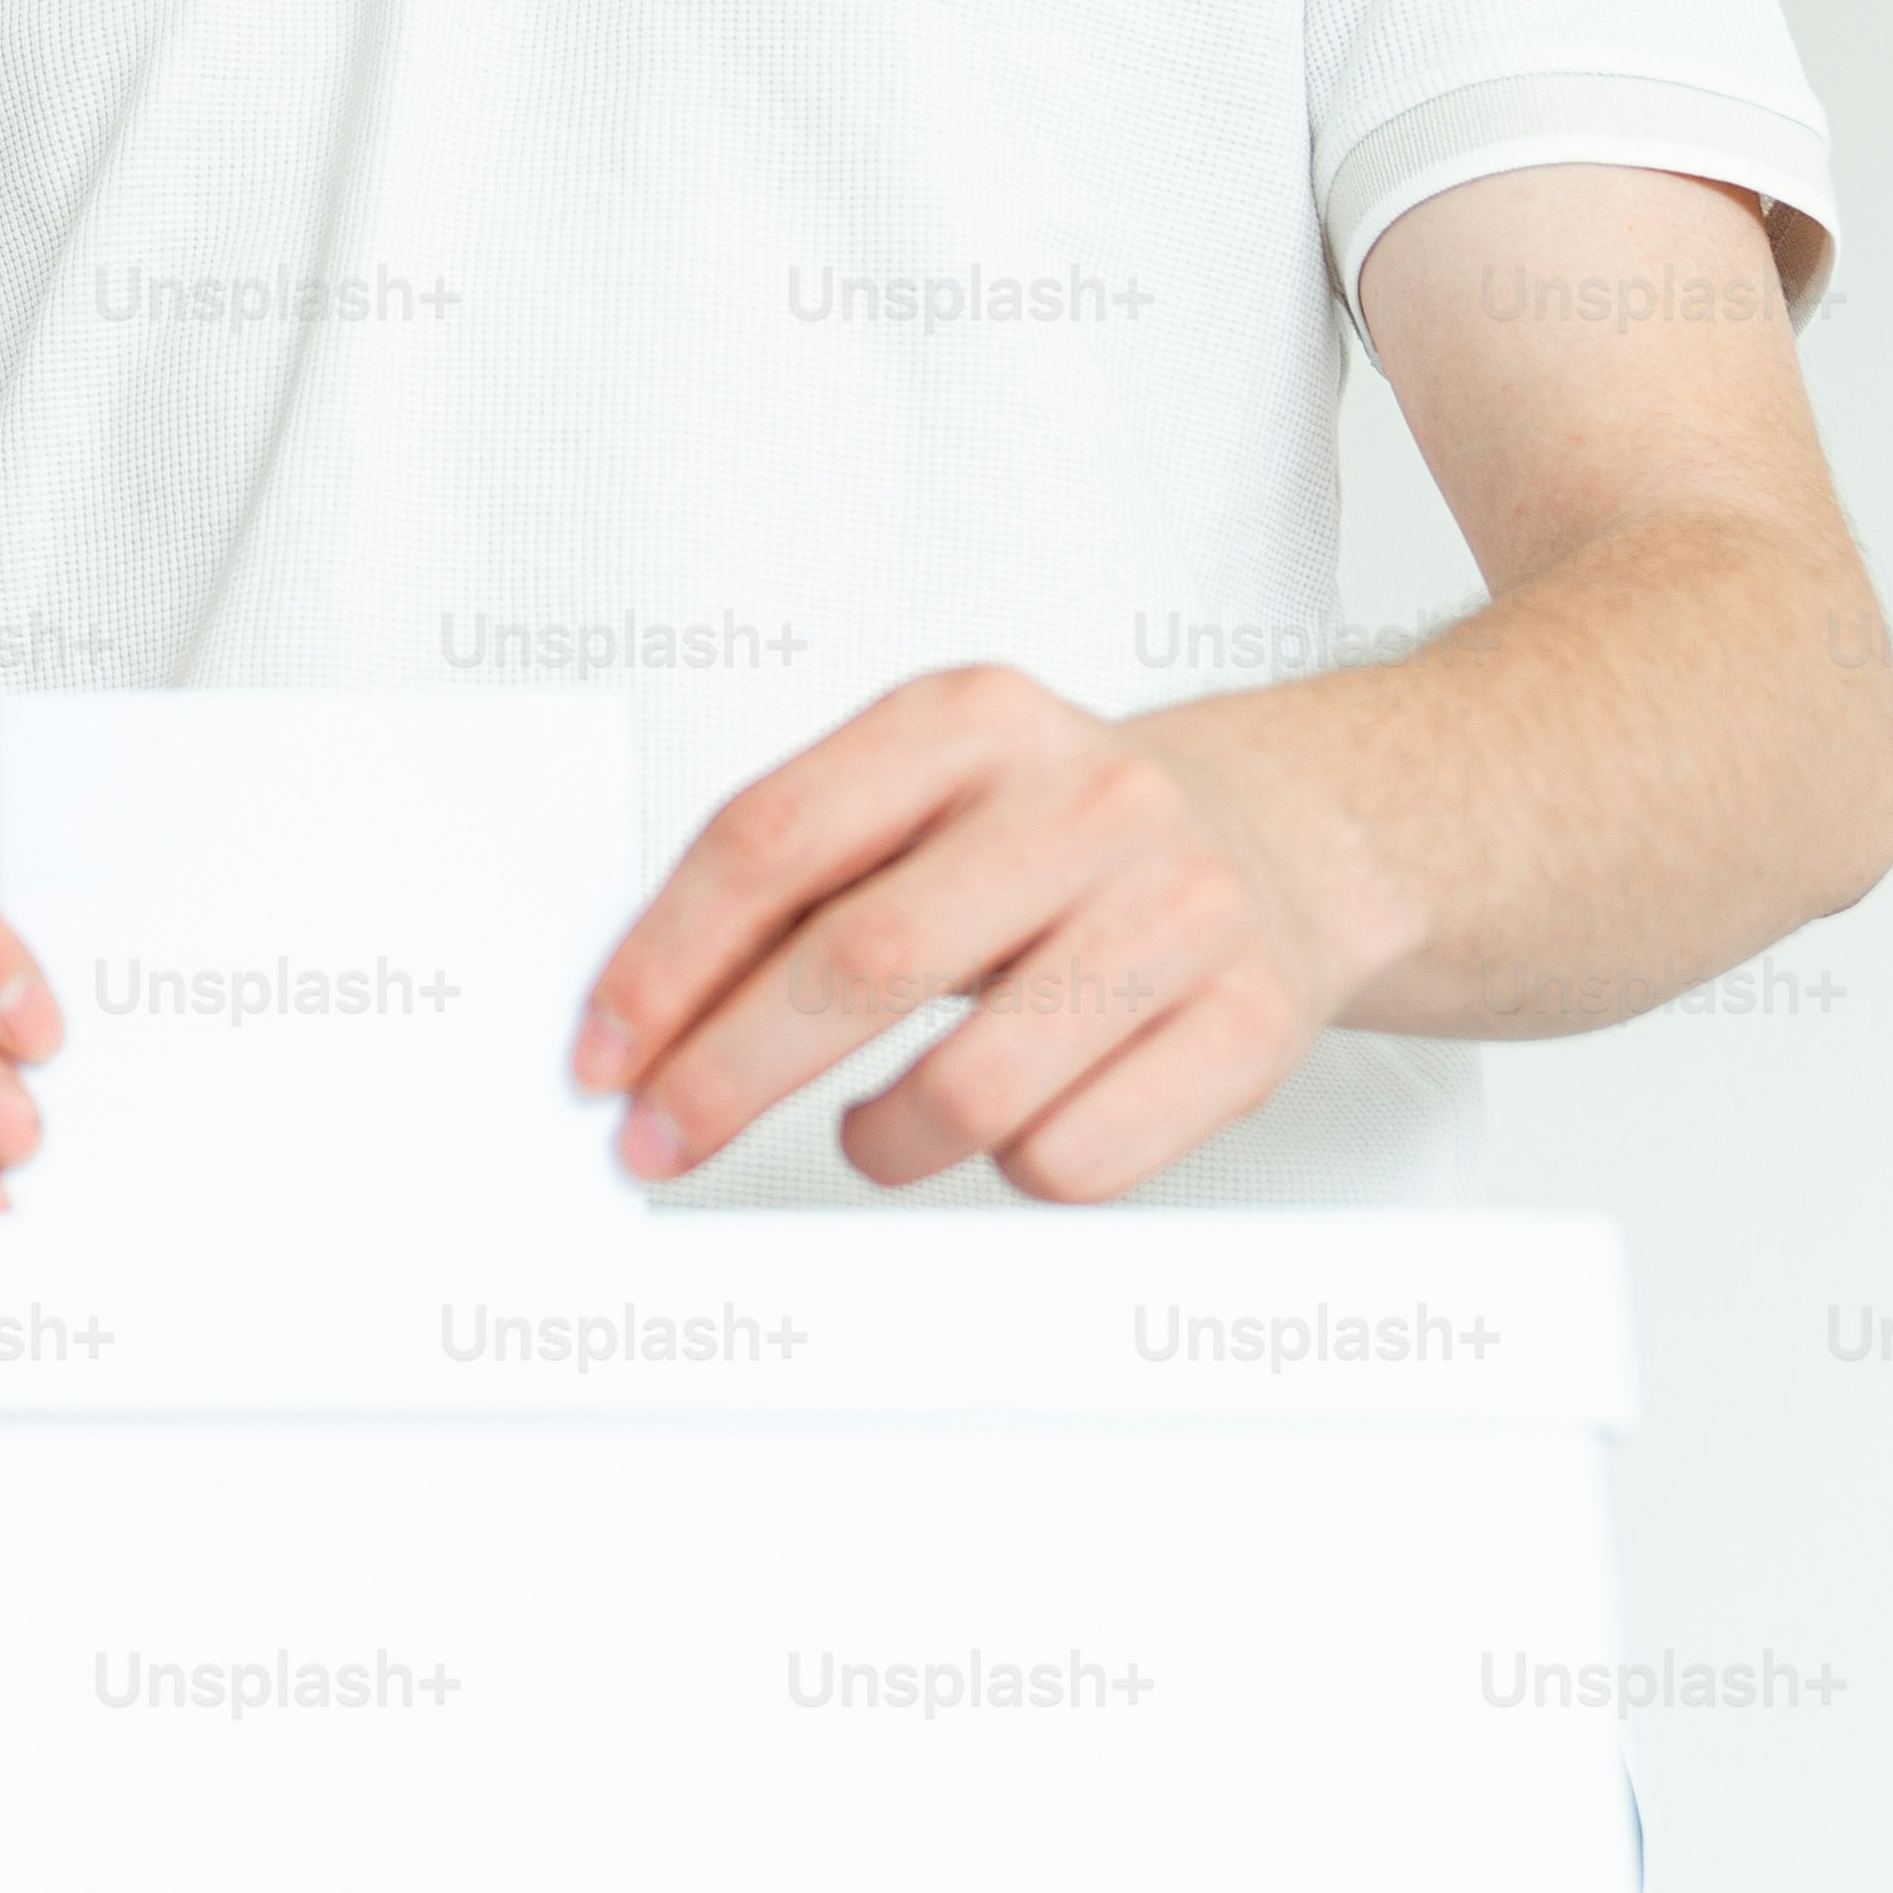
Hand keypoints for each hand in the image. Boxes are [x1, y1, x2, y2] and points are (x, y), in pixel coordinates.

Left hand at [573, 666, 1412, 1201]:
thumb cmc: (1060, 829)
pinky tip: (1001, 1133)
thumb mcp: (932, 788)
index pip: (773, 839)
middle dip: (725, 1076)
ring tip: (865, 1134)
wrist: (1290, 833)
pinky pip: (1077, 1159)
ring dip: (878, 1143)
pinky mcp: (1253, 1024)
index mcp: (969, 717)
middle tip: (655, 1141)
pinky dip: (1007, 1174)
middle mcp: (1082, 799)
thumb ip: (802, 868)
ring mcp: (1180, 910)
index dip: (665, 961)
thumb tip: (643, 1010)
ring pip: (969, 1090)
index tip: (602, 1053)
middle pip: (856, 965)